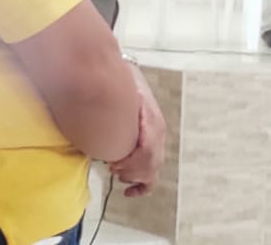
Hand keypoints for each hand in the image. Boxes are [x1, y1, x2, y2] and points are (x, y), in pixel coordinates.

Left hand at [109, 72, 166, 195]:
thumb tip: (115, 108)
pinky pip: (151, 175)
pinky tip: (128, 192)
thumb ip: (121, 100)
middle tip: (112, 167)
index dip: (131, 163)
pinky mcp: (151, 150)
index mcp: (154, 122)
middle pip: (151, 164)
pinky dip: (141, 187)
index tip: (113, 164)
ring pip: (152, 171)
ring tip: (116, 170)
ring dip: (133, 175)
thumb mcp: (125, 88)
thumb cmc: (124, 85)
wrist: (128, 78)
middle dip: (130, 171)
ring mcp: (157, 142)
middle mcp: (158, 134)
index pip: (148, 150)